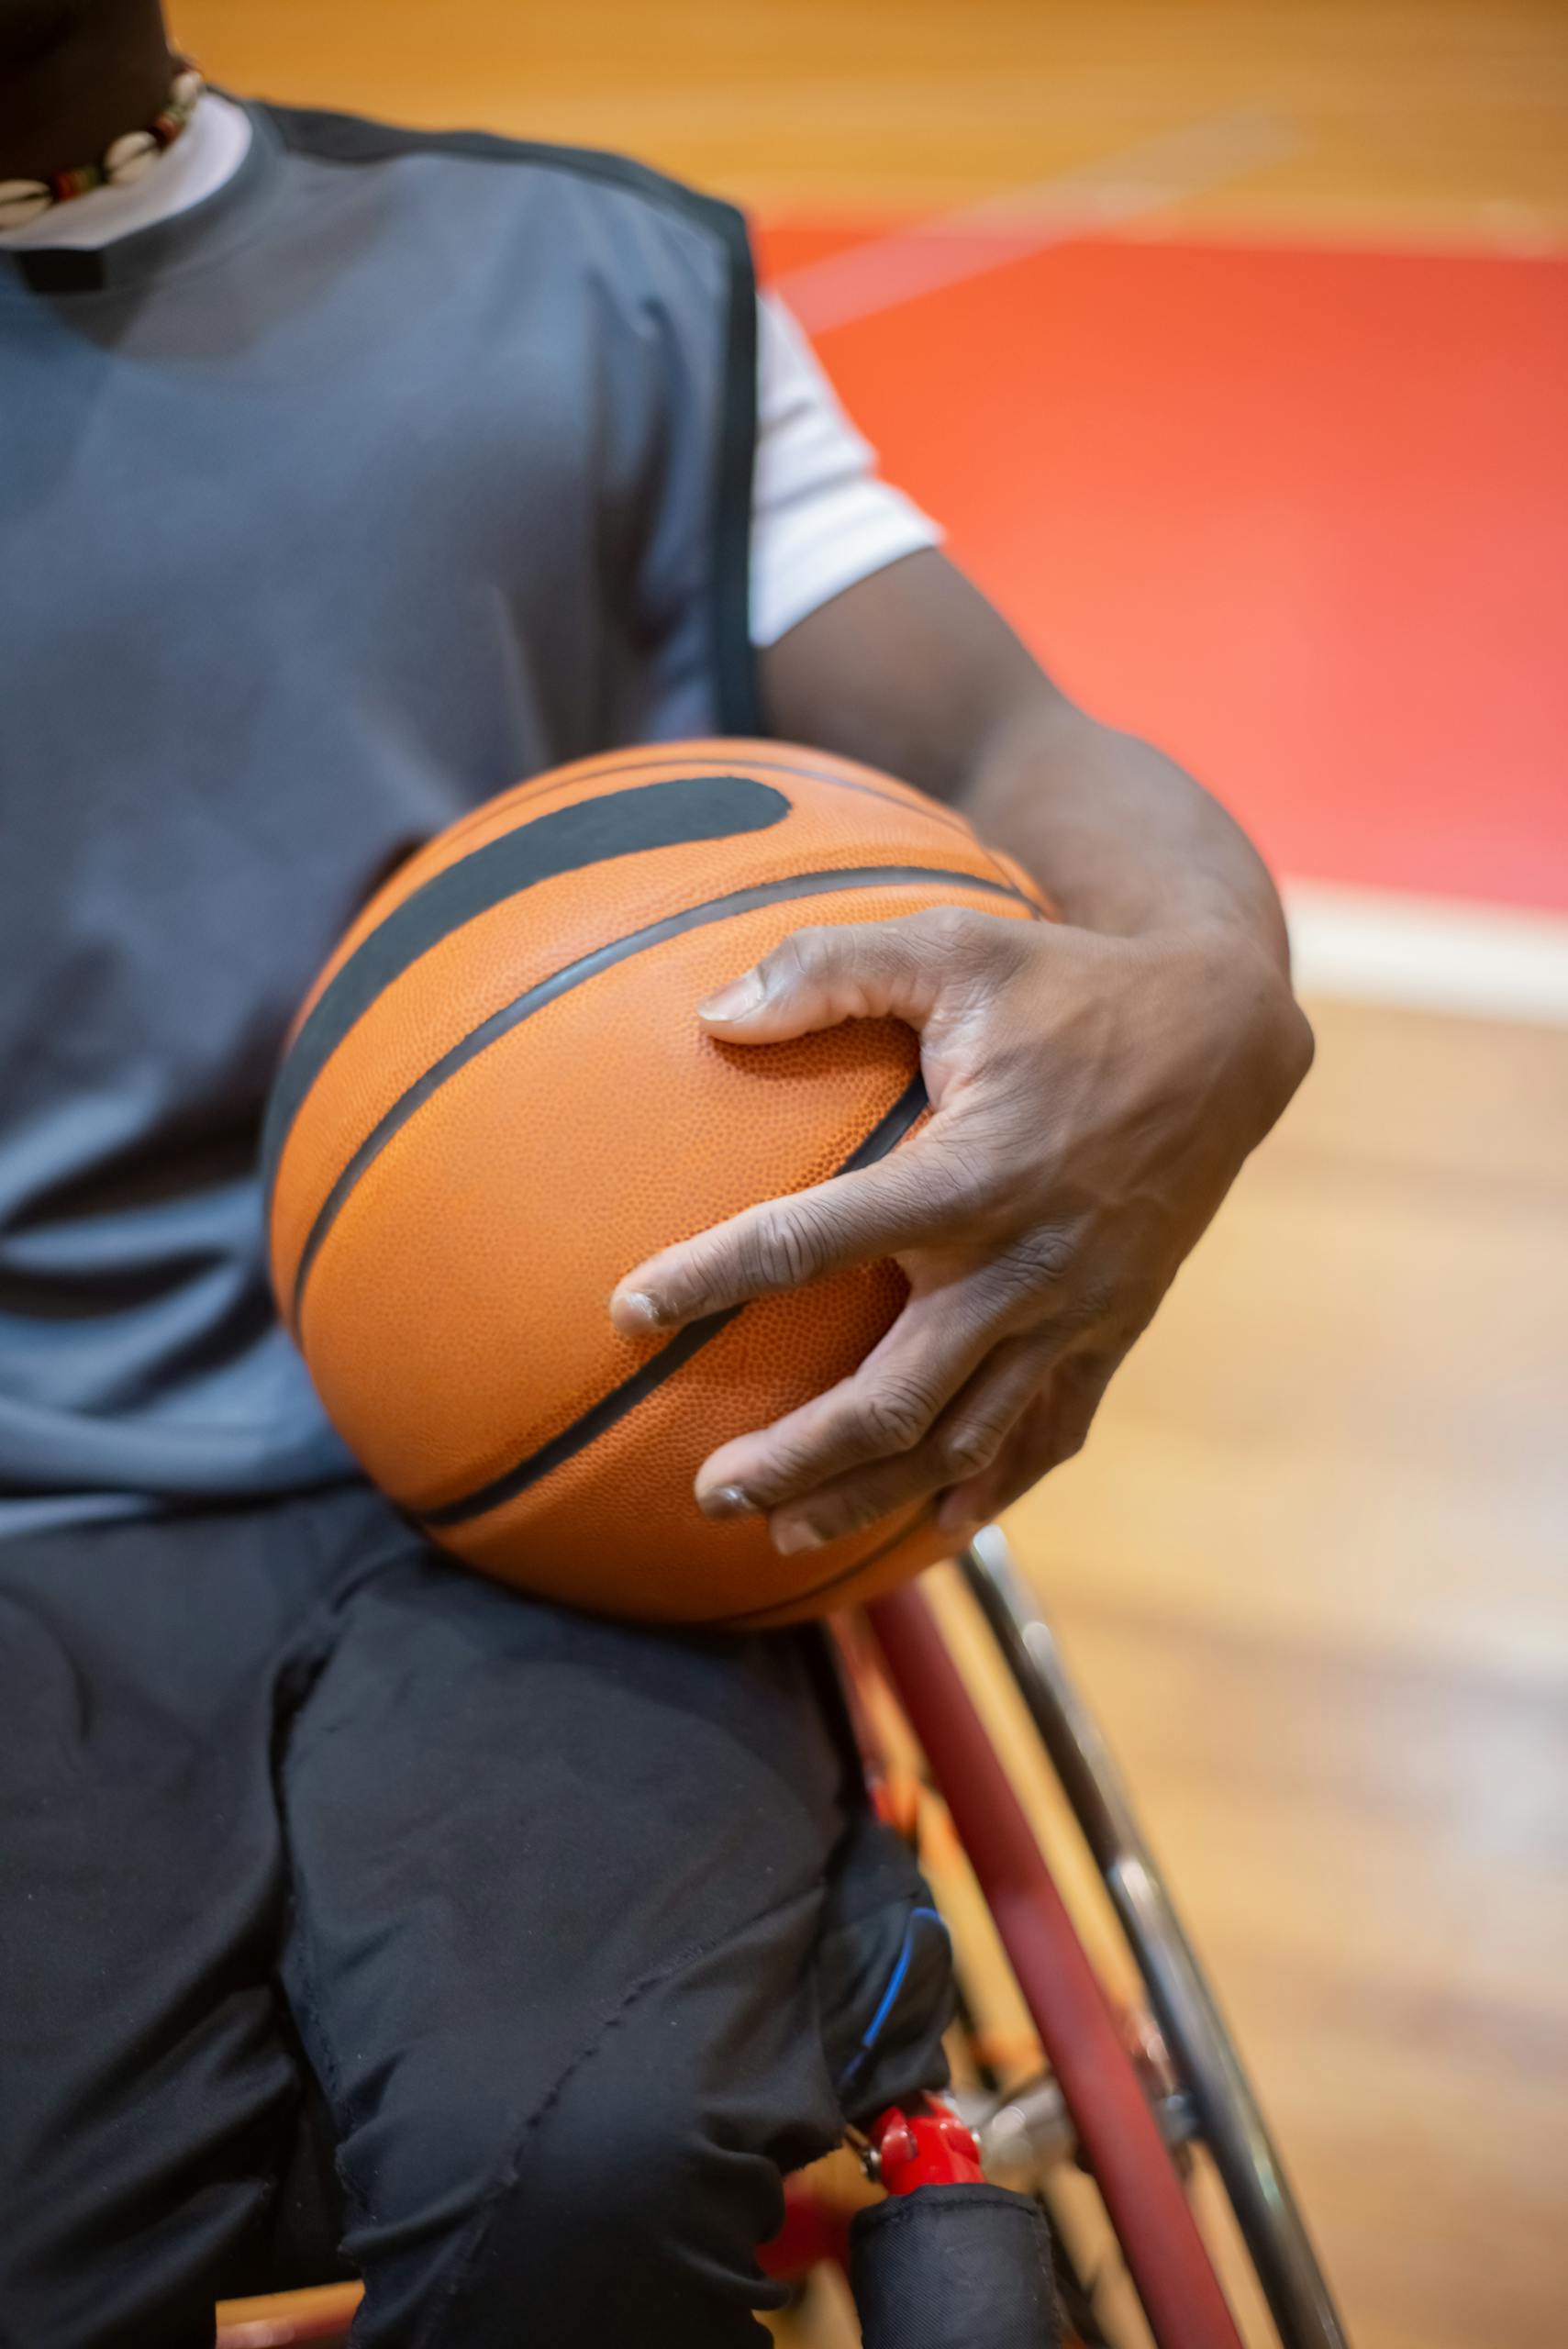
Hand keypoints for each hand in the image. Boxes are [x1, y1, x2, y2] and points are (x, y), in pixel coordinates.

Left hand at [610, 906, 1312, 1553]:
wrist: (1225, 1038)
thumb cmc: (1070, 983)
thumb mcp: (956, 944)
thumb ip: (830, 967)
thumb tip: (711, 1013)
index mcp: (971, 1173)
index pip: (812, 1241)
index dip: (710, 1278)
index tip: (626, 1311)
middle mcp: (1023, 1266)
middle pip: (890, 1399)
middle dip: (793, 1458)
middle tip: (706, 1488)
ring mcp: (1074, 1315)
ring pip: (959, 1443)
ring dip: (865, 1497)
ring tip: (781, 1532)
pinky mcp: (1112, 1336)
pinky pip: (1044, 1438)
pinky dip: (983, 1493)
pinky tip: (924, 1527)